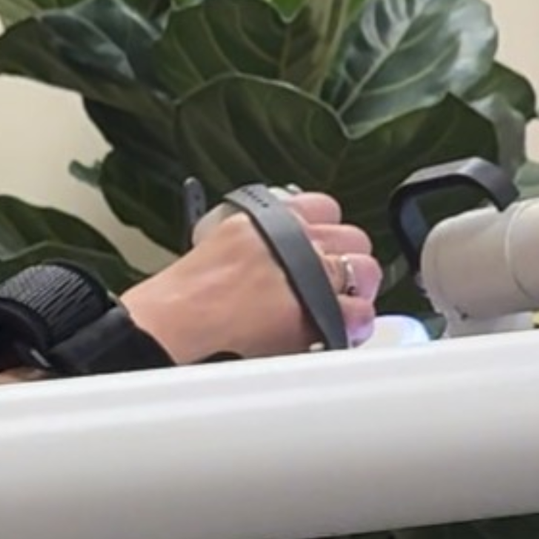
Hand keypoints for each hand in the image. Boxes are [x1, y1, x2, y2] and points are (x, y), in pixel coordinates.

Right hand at [123, 190, 377, 361]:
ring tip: (342, 308)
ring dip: (357, 290)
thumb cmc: (183, 296)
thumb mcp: (218, 243)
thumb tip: (275, 255)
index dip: (328, 231)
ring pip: (363, 271)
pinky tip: (343, 332)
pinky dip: (355, 325)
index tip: (325, 248)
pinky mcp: (317, 312)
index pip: (323, 206)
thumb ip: (256, 242)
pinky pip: (358, 314)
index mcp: (268, 217)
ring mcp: (309, 274)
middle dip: (348, 260)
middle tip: (338, 282)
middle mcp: (293, 239)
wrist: (175, 322)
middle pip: (352, 237)